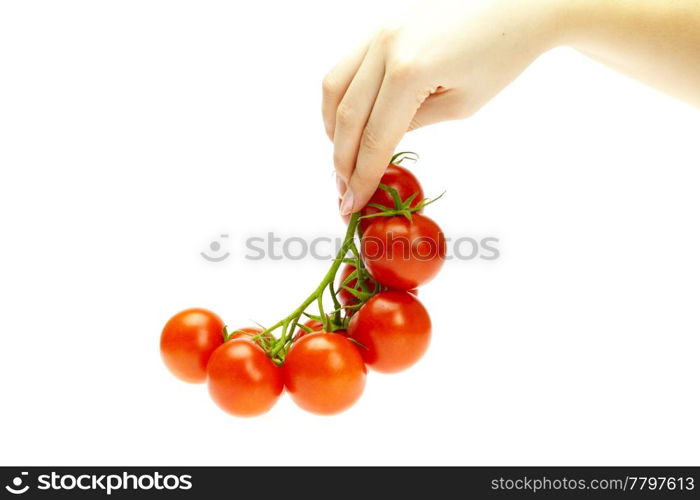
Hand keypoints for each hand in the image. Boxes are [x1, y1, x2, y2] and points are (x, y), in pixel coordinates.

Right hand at [323, 0, 562, 213]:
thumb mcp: (461, 104)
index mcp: (410, 70)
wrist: (517, 4)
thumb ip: (414, 123)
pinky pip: (344, 67)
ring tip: (343, 157)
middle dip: (342, 161)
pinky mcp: (379, 27)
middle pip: (346, 117)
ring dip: (332, 129)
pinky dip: (339, 99)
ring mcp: (378, 32)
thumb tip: (380, 143)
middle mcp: (385, 47)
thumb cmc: (501, 53)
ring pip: (333, 88)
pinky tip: (348, 121)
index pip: (375, 137)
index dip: (362, 177)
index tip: (353, 204)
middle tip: (344, 190)